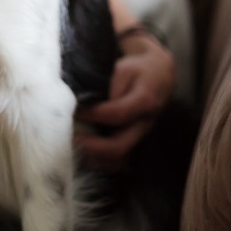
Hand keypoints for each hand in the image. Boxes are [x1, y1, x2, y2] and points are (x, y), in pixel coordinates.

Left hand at [74, 30, 175, 172]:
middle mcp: (144, 124)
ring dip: (94, 158)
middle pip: (119, 146)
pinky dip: (101, 162)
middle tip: (70, 138)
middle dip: (91, 147)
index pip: (116, 114)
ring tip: (73, 148)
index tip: (73, 110)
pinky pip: (119, 161)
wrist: (160, 76)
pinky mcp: (135, 141)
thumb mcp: (124, 68)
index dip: (92, 114)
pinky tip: (84, 155)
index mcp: (144, 102)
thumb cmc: (138, 69)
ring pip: (118, 159)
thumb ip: (110, 84)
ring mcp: (140, 136)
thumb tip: (89, 101)